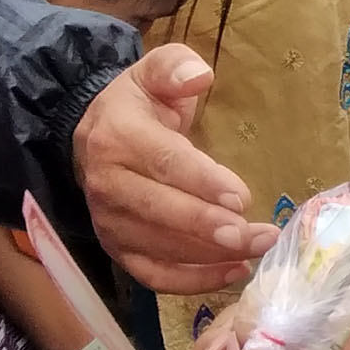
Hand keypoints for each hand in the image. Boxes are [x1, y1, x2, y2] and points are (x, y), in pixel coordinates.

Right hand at [72, 44, 275, 293]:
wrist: (92, 135)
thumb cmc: (138, 104)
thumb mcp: (153, 71)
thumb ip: (175, 67)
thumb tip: (199, 77)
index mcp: (118, 137)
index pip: (164, 163)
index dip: (203, 182)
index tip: (242, 198)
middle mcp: (107, 184)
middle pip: (162, 212)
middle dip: (212, 229)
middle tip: (258, 235)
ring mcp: (108, 222)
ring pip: (159, 248)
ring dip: (211, 257)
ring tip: (258, 250)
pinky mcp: (116, 249)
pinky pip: (152, 275)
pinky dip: (191, 282)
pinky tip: (233, 273)